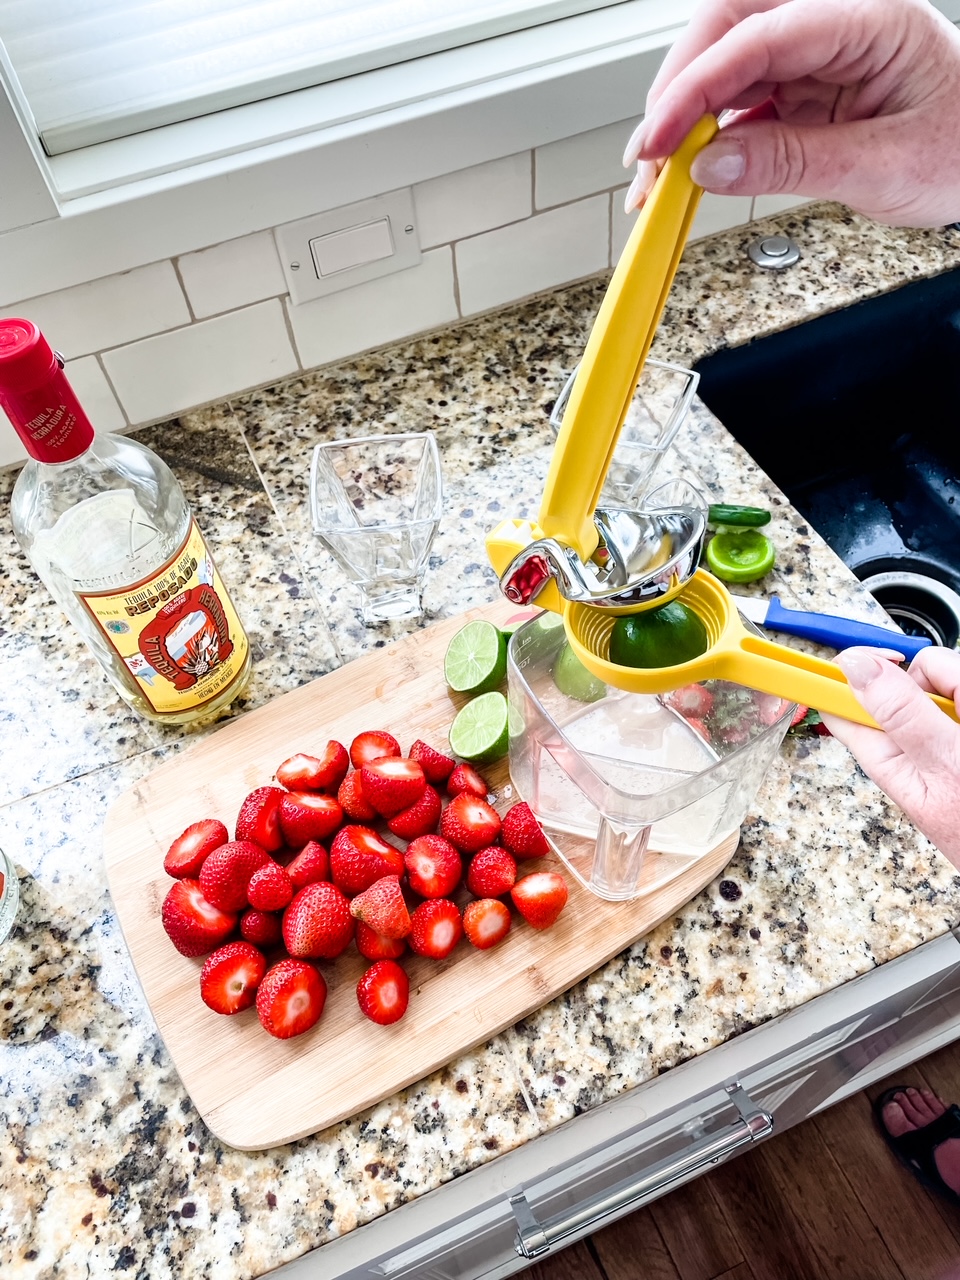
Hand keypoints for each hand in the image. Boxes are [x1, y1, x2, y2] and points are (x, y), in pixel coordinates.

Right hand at [622, 0, 959, 226]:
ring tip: (660, 173)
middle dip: (678, 90)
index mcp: (870, 20)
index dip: (697, 86)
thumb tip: (714, 166)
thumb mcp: (882, 167)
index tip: (660, 137)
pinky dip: (707, 136)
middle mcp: (836, 26)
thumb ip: (793, 165)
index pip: (762, 37)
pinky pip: (740, 103)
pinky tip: (690, 167)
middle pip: (732, 32)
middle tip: (650, 152)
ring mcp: (816, 57)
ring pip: (727, 68)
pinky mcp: (803, 90)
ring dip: (684, 118)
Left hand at [821, 646, 959, 866]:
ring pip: (944, 677)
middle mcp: (910, 738)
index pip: (841, 702)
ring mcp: (942, 730)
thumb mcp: (943, 764)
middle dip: (941, 680)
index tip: (892, 661)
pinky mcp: (959, 722)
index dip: (854, 670)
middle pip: (905, 677)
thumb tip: (853, 667)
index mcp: (884, 753)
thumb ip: (902, 714)